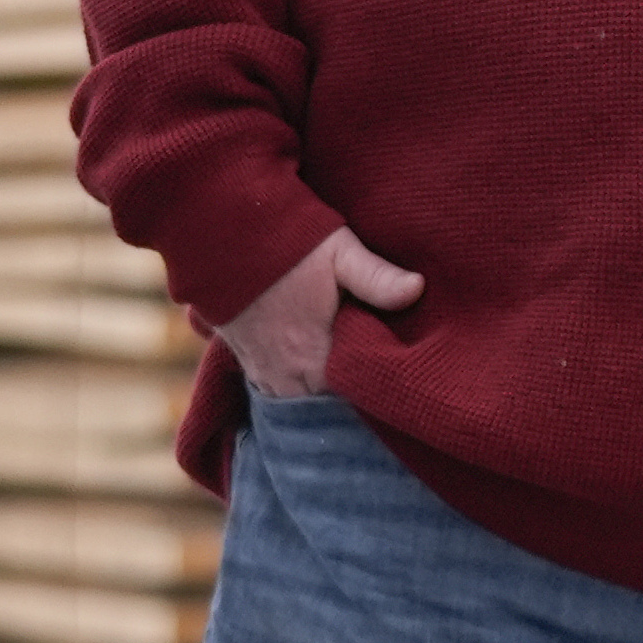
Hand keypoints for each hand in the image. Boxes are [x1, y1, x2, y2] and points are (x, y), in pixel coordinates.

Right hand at [220, 223, 423, 399]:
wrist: (223, 235)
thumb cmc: (289, 243)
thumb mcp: (340, 253)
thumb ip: (378, 278)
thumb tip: (419, 288)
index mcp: (316, 357)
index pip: (353, 398)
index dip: (373, 395)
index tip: (392, 386)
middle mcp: (287, 374)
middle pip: (324, 406)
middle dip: (346, 401)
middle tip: (372, 390)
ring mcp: (262, 371)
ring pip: (297, 403)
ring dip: (317, 397)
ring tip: (341, 389)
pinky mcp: (244, 361)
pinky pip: (272, 392)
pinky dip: (291, 389)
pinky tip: (307, 377)